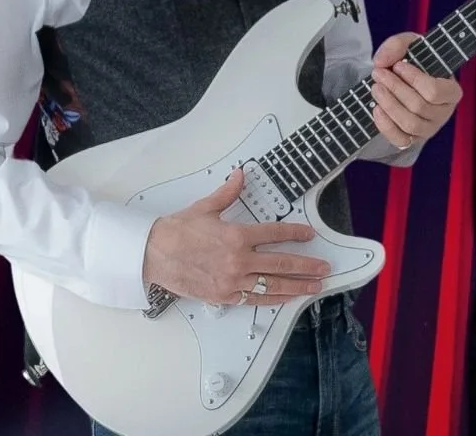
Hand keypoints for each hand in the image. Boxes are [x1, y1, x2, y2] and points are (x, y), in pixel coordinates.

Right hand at [140, 169, 331, 306]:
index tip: (309, 235)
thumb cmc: (176, 232)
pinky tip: (286, 298)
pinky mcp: (223, 296)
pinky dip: (273, 299)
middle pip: (282, 263)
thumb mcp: (205, 208)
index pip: (276, 233)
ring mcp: (232, 280)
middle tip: (324, 266)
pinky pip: (255, 299)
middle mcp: (238, 260)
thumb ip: (228, 193)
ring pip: (273, 285)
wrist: (151, 254)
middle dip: (307, 265)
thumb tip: (239, 175)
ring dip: (297, 286)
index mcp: (237, 235)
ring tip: (314, 286)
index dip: (296, 233)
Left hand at [369, 32, 463, 150]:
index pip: (435, 91)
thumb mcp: (409, 46)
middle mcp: (444, 113)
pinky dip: (385, 125)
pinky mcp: (413, 139)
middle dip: (395, 88)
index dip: (414, 79)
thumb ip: (397, 45)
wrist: (403, 80)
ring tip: (375, 89)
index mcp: (451, 91)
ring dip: (389, 105)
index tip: (398, 66)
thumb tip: (381, 62)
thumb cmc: (412, 62)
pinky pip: (400, 140)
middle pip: (419, 106)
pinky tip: (376, 109)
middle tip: (378, 74)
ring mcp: (429, 129)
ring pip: (410, 123)